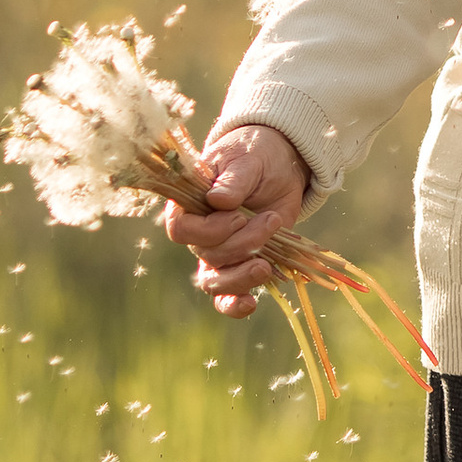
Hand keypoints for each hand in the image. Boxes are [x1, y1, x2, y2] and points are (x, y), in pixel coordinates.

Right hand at [164, 121, 308, 315]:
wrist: (280, 166)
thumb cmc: (256, 155)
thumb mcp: (247, 159)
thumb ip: (233, 180)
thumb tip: (217, 200)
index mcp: (190, 203)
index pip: (180, 229)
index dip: (209, 230)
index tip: (237, 216)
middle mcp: (199, 233)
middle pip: (207, 256)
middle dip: (243, 244)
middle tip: (271, 220)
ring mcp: (219, 252)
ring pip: (215, 282)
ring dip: (242, 277)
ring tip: (265, 265)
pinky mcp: (240, 264)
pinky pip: (227, 296)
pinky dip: (235, 305)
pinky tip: (251, 303)